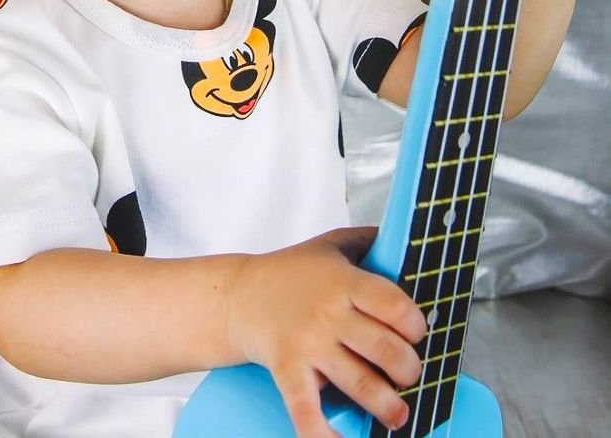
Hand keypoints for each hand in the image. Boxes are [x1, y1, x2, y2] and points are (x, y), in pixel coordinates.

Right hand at [227, 227, 425, 437]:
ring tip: (397, 413)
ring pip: (359, 383)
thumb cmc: (287, 272)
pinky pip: (307, 411)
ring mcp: (308, 345)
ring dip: (386, 405)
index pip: (392, 304)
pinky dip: (324, 435)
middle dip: (407, 369)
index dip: (414, 323)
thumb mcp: (329, 245)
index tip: (418, 332)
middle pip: (384, 348)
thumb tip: (401, 236)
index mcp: (343, 282)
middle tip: (409, 374)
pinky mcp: (288, 371)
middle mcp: (328, 313)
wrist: (236, 296)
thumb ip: (366, 239)